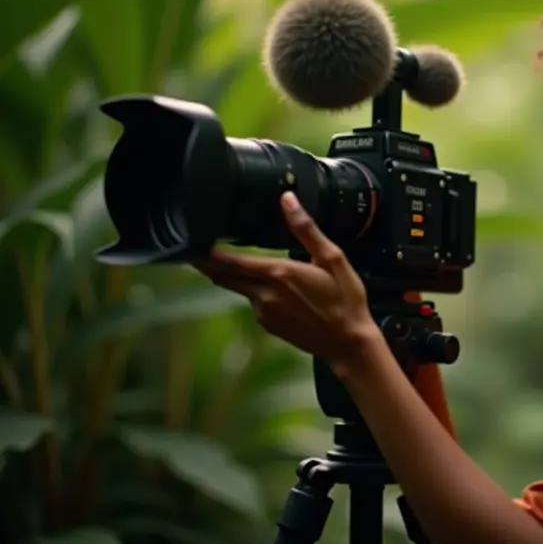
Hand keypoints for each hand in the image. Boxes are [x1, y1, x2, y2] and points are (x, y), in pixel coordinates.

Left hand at [192, 192, 379, 368]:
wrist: (349, 342)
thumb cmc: (346, 301)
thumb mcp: (332, 258)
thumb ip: (306, 228)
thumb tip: (288, 200)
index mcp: (279, 274)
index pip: (230, 262)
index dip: (206, 253)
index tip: (193, 244)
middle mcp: (265, 295)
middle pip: (223, 277)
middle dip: (207, 264)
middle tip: (195, 251)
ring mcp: (264, 313)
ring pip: (239, 289)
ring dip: (234, 277)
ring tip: (233, 264)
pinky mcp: (268, 325)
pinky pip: (253, 304)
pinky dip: (255, 293)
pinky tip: (273, 290)